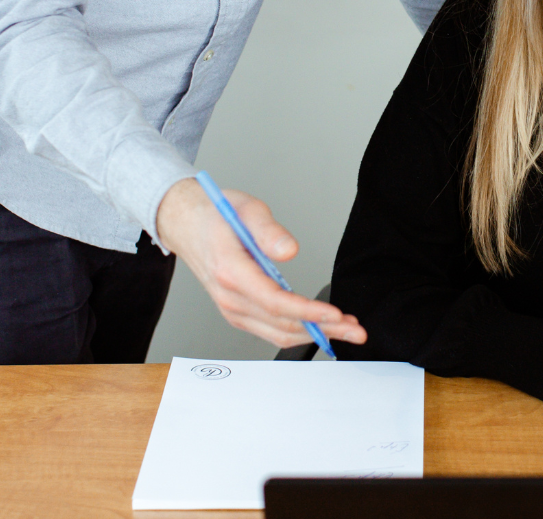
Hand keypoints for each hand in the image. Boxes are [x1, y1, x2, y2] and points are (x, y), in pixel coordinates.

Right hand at [156, 177, 366, 348]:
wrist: (187, 225)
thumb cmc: (217, 215)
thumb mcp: (247, 209)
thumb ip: (269, 230)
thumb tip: (289, 251)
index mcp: (231, 272)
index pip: (275, 302)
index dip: (308, 313)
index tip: (336, 314)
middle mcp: (230, 297)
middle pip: (281, 324)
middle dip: (322, 329)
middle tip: (354, 329)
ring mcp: (232, 308)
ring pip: (277, 333)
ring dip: (314, 334)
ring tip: (346, 330)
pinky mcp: (238, 312)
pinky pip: (270, 330)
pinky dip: (298, 332)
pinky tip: (319, 327)